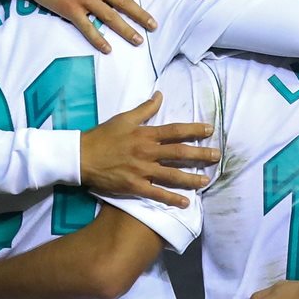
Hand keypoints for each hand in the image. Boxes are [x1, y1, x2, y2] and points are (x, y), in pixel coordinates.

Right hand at [80, 93, 218, 207]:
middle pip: (180, 153)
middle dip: (200, 154)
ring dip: (192, 178)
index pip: (175, 131)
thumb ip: (145, 108)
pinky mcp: (135, 186)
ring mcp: (142, 170)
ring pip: (172, 175)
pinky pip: (157, 194)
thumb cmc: (102, 136)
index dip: (194, 130)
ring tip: (207, 180)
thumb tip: (160, 95)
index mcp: (146, 134)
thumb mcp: (123, 118)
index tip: (209, 130)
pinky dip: (172, 199)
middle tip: (216, 156)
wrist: (81, 156)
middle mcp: (147, 152)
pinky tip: (186, 203)